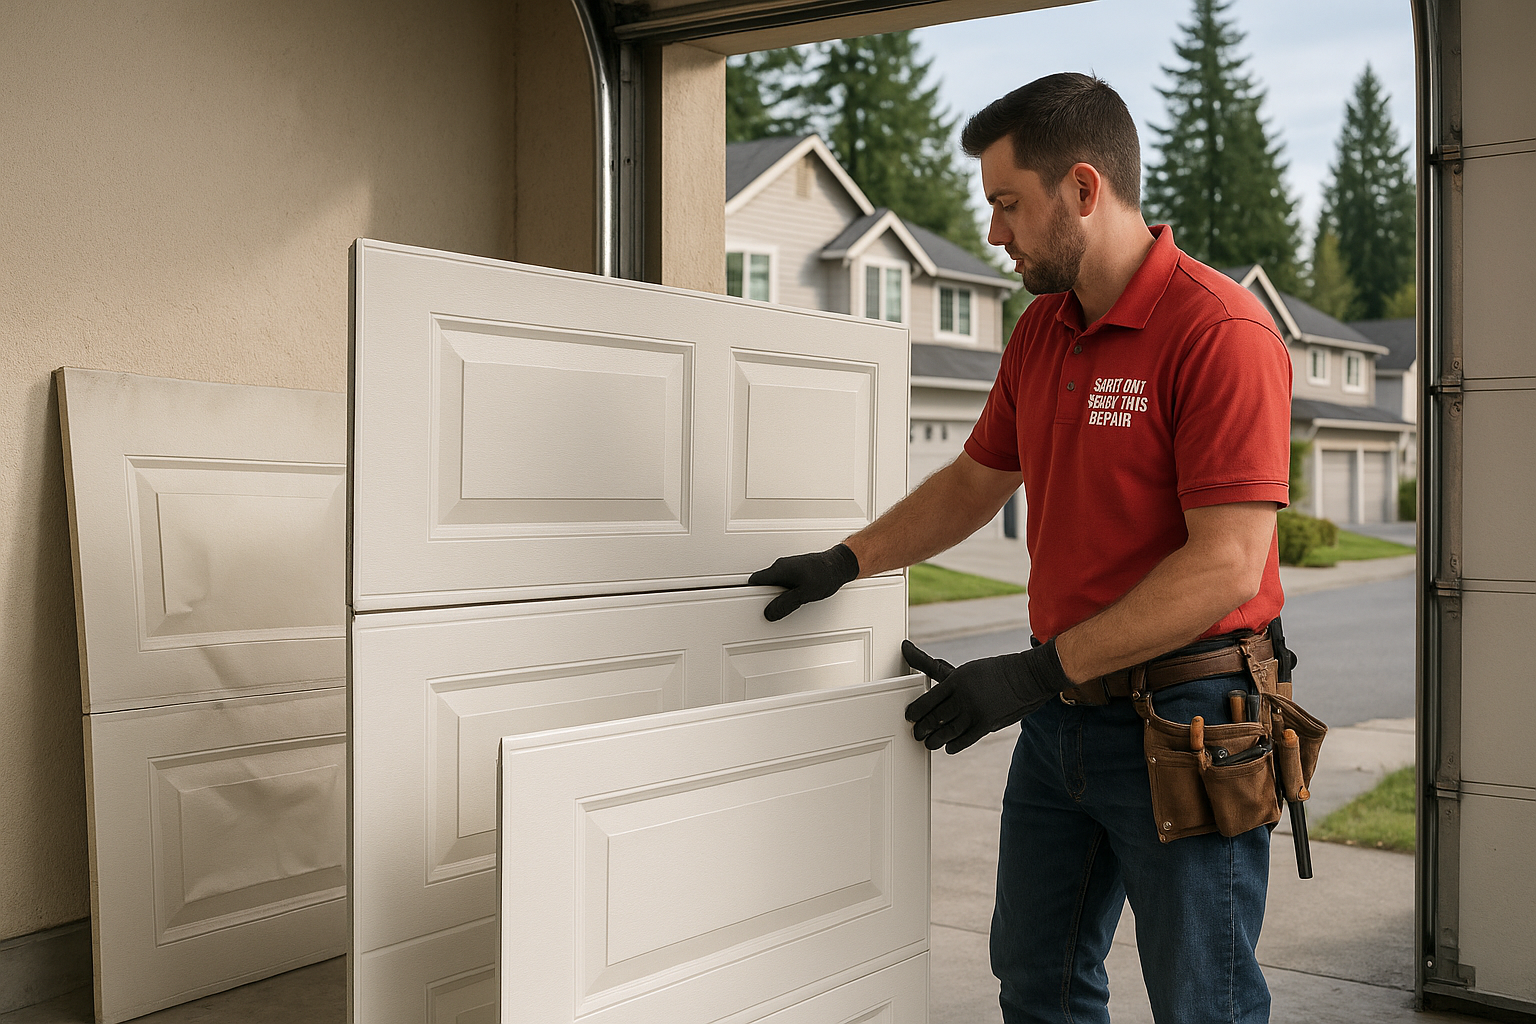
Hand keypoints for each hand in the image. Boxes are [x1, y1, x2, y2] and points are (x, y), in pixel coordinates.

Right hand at [748, 544, 859, 620]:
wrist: (839, 566)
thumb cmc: (826, 574)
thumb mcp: (804, 594)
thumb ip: (786, 604)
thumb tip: (771, 613)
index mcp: (780, 569)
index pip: (755, 580)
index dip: (750, 593)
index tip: (750, 603)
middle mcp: (782, 566)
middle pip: (763, 583)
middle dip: (765, 597)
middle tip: (771, 609)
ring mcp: (789, 568)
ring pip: (774, 584)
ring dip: (776, 595)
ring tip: (787, 605)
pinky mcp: (795, 572)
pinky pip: (783, 583)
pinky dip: (785, 592)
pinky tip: (795, 599)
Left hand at [902, 638, 1072, 753]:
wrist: (1026, 678)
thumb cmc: (991, 673)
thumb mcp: (963, 670)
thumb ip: (933, 666)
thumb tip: (905, 649)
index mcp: (956, 680)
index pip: (928, 700)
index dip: (916, 712)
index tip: (909, 716)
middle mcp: (964, 696)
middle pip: (935, 718)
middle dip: (923, 728)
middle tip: (916, 733)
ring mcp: (975, 712)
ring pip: (948, 731)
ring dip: (935, 740)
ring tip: (928, 743)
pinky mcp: (987, 724)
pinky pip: (965, 740)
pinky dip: (954, 745)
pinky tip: (948, 747)